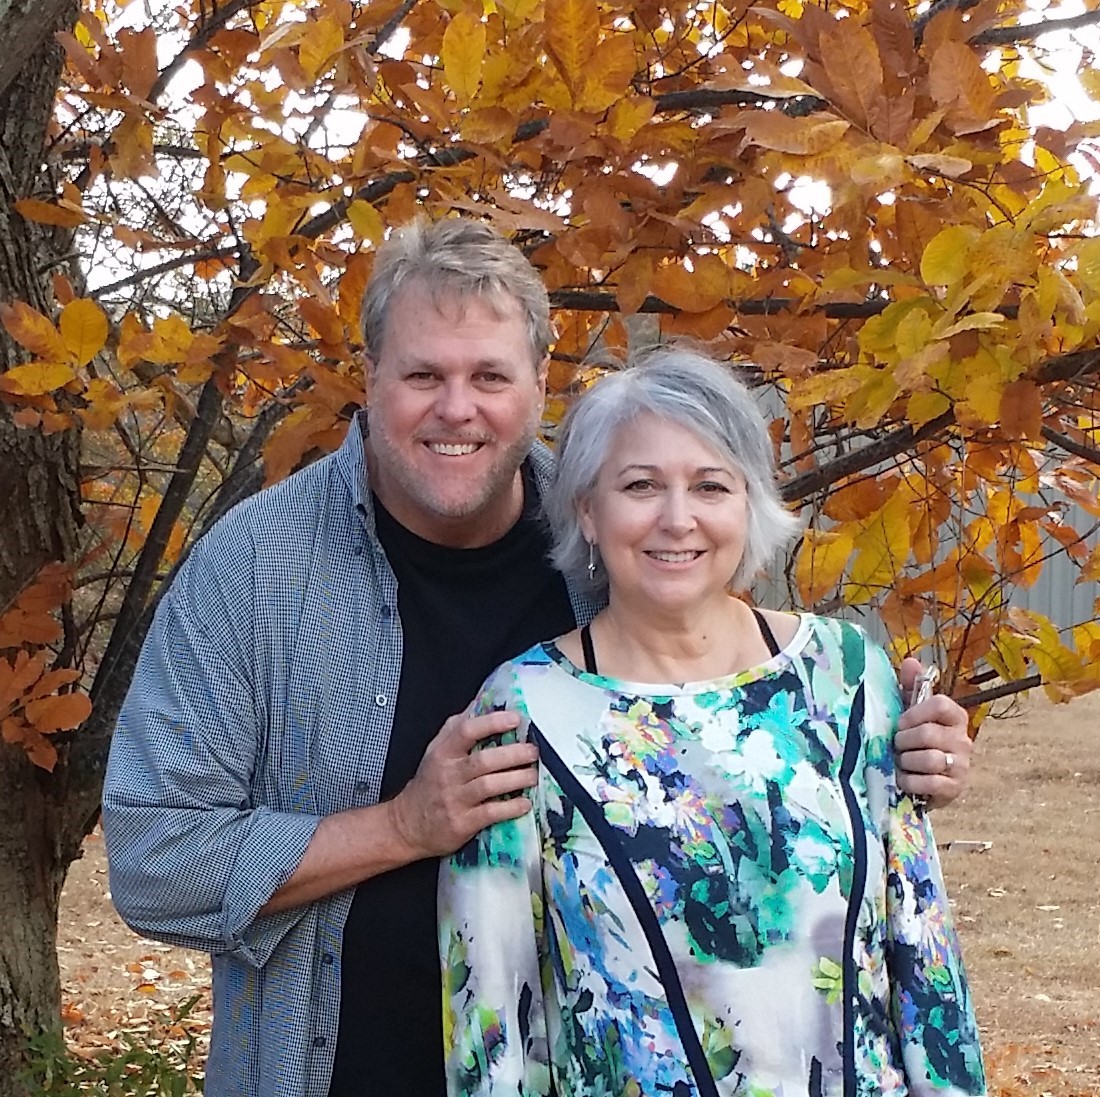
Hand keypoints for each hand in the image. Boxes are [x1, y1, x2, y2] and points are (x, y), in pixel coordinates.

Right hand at [385, 709, 537, 859]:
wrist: (407, 824)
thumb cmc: (429, 783)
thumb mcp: (435, 751)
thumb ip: (456, 728)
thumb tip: (481, 704)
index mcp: (443, 752)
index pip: (467, 731)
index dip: (492, 722)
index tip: (515, 719)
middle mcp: (448, 774)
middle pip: (484, 760)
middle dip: (513, 754)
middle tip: (533, 751)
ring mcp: (455, 800)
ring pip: (490, 785)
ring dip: (517, 779)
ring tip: (533, 775)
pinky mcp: (462, 823)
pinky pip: (490, 813)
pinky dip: (511, 808)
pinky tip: (525, 803)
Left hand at [894, 657, 973, 809]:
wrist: (924, 782)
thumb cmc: (915, 742)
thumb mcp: (911, 714)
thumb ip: (910, 688)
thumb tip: (911, 661)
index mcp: (954, 716)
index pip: (940, 704)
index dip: (914, 713)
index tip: (900, 722)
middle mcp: (963, 739)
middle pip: (928, 734)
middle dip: (903, 741)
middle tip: (895, 745)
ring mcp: (962, 765)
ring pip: (929, 759)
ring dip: (905, 762)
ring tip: (900, 762)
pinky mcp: (955, 788)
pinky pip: (930, 783)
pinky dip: (910, 782)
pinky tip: (904, 780)